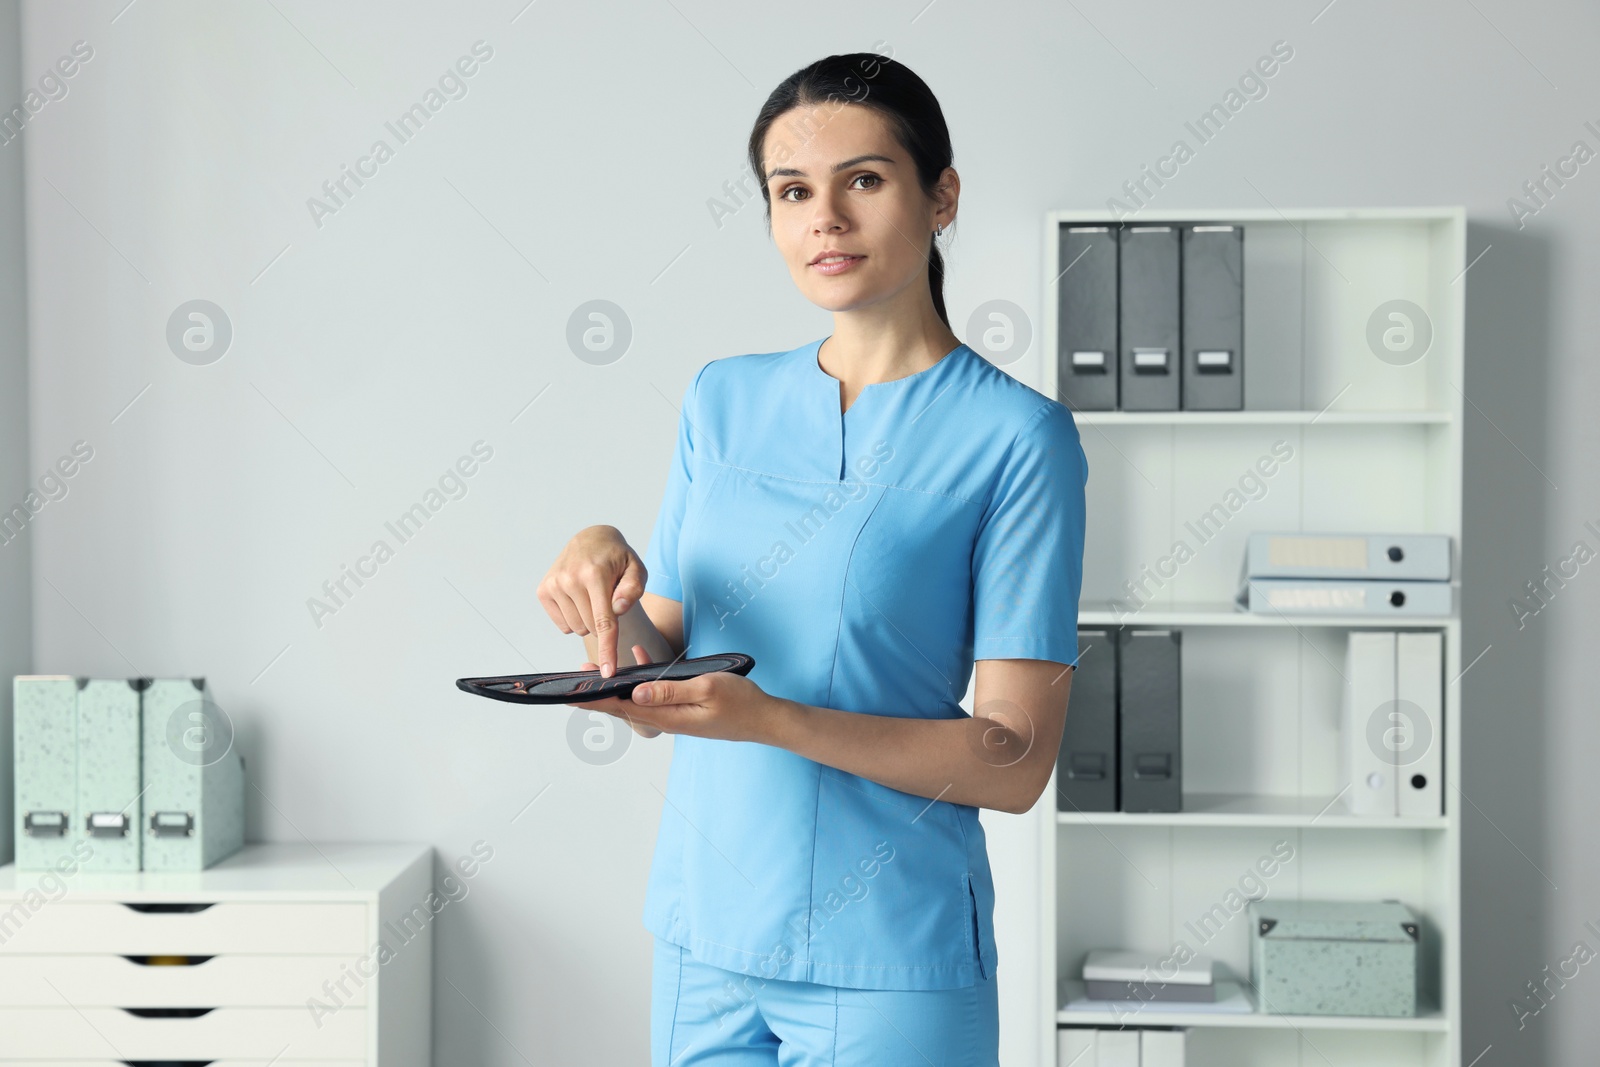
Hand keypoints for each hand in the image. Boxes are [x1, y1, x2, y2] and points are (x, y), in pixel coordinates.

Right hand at [538, 525, 646, 678]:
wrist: (590, 540)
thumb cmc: (617, 559)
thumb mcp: (636, 569)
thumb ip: (633, 589)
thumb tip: (617, 608)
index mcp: (595, 574)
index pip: (604, 621)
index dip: (608, 649)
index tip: (608, 672)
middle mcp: (570, 578)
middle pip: (592, 628)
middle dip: (604, 621)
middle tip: (607, 598)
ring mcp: (554, 585)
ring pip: (577, 629)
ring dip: (589, 621)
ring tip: (592, 596)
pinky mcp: (543, 591)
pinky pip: (563, 626)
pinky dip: (575, 619)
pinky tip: (578, 599)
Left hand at [569, 646, 772, 743]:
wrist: (766, 720)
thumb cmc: (742, 703)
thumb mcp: (707, 688)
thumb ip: (670, 691)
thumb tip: (636, 693)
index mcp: (669, 716)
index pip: (621, 708)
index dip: (594, 700)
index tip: (570, 693)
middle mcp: (667, 719)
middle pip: (623, 707)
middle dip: (597, 693)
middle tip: (574, 677)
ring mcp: (675, 716)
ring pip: (636, 701)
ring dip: (615, 687)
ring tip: (596, 670)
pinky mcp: (683, 710)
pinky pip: (654, 696)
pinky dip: (642, 681)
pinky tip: (640, 660)